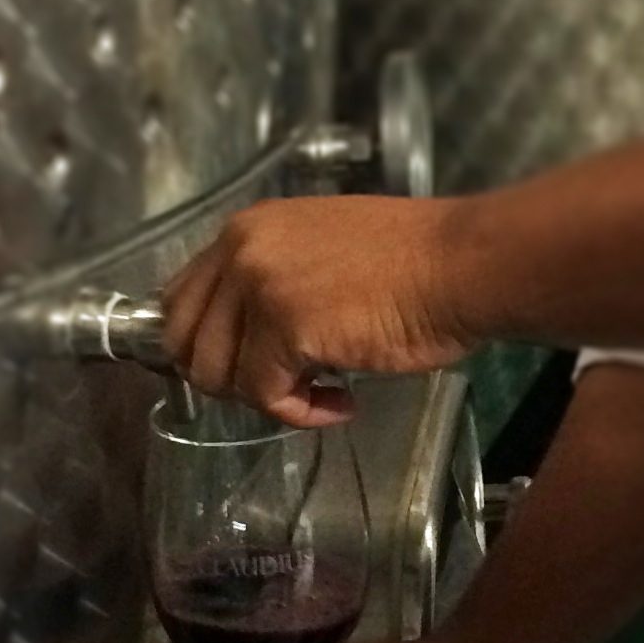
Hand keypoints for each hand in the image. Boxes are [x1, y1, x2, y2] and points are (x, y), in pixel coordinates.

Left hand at [162, 196, 483, 426]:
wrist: (464, 265)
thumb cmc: (414, 262)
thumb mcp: (322, 252)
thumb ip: (273, 281)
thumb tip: (243, 334)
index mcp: (247, 229)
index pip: (180, 298)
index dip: (204, 346)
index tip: (241, 370)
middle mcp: (241, 250)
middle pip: (185, 343)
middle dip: (228, 379)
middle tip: (280, 387)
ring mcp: (259, 287)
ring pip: (219, 376)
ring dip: (268, 397)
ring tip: (320, 391)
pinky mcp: (285, 328)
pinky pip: (266, 396)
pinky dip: (301, 413)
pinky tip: (342, 401)